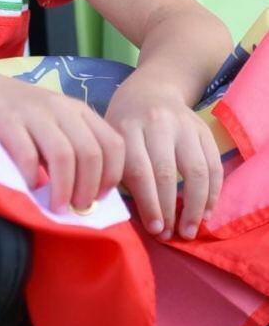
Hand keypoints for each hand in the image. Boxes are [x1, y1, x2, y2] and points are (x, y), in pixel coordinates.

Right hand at [0, 63, 124, 211]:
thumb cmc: (18, 115)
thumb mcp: (54, 124)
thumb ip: (73, 148)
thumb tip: (90, 195)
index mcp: (78, 110)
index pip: (113, 144)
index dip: (112, 176)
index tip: (97, 198)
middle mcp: (60, 108)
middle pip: (91, 153)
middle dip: (88, 189)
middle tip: (76, 209)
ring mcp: (33, 112)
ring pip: (64, 155)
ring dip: (64, 189)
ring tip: (57, 207)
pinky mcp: (6, 120)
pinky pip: (27, 155)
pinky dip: (31, 178)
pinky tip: (28, 188)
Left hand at [105, 73, 222, 239]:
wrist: (150, 90)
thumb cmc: (125, 123)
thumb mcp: (111, 139)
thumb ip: (116, 171)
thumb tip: (127, 217)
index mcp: (127, 127)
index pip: (139, 171)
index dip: (149, 204)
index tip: (154, 230)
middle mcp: (156, 123)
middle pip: (166, 173)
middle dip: (170, 210)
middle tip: (169, 235)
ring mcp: (183, 124)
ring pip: (195, 170)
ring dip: (195, 206)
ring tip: (189, 230)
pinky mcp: (203, 129)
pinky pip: (214, 165)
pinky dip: (212, 193)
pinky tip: (205, 213)